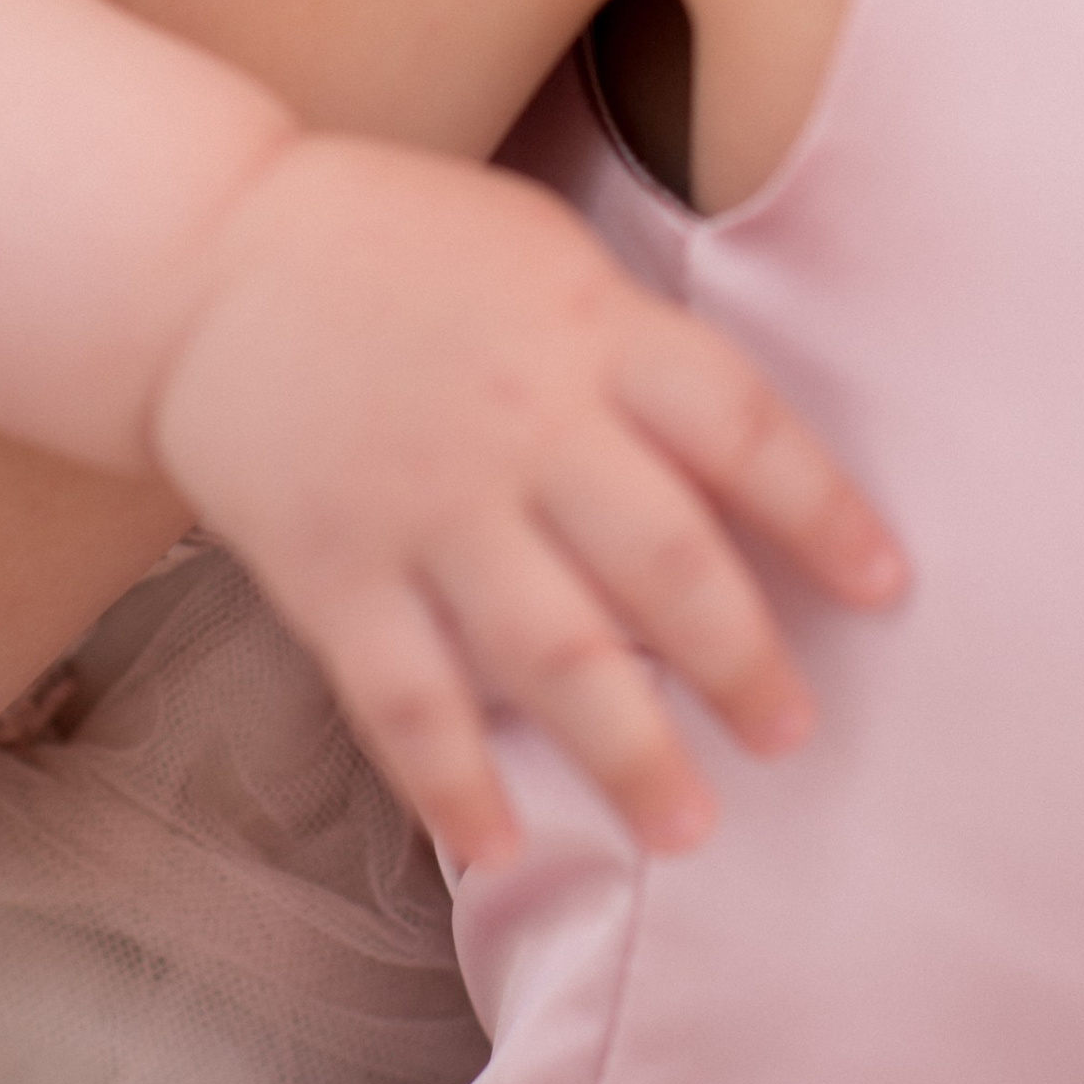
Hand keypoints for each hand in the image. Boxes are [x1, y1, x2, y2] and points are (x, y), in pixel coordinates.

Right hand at [147, 133, 904, 869]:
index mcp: (582, 324)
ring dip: (630, 749)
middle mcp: (519, 419)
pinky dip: (454, 779)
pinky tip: (499, 841)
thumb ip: (629, 347)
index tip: (885, 584)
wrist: (199, 252)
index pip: (737, 424)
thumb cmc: (392, 242)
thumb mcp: (537, 250)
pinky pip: (405, 696)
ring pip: (551, 650)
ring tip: (688, 826)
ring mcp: (423, 501)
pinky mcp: (331, 568)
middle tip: (794, 732)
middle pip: (664, 559)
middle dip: (743, 661)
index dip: (821, 507)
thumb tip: (738, 464)